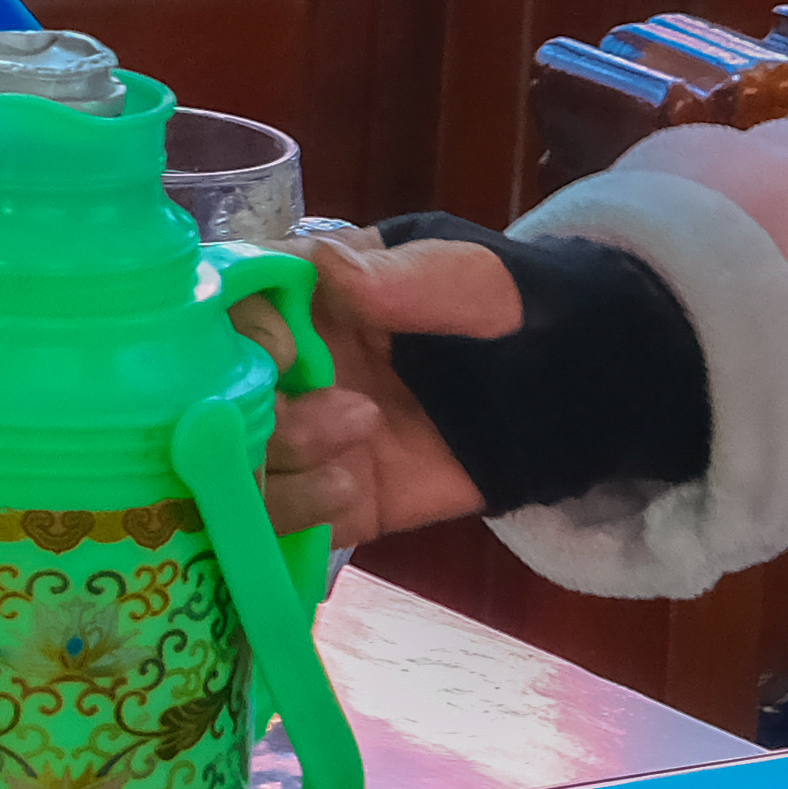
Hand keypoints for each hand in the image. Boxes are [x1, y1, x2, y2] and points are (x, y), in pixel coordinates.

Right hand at [241, 223, 513, 546]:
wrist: (577, 400)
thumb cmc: (519, 318)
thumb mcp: (480, 284)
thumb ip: (412, 277)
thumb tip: (327, 266)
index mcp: (308, 296)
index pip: (229, 301)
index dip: (236, 325)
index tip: (283, 348)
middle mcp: (285, 368)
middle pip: (211, 391)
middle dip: (244, 410)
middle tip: (312, 413)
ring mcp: (303, 439)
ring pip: (234, 460)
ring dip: (274, 461)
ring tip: (351, 454)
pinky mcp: (331, 500)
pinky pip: (278, 521)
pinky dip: (294, 514)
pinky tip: (346, 493)